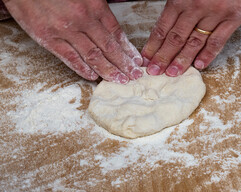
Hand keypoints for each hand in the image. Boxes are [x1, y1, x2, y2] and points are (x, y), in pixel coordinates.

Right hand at [4, 0, 143, 83]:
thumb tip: (111, 27)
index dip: (128, 49)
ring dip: (109, 70)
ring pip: (93, 55)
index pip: (116, 33)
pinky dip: (82, 68)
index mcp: (94, 5)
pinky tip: (94, 76)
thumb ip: (98, 8)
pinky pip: (69, 57)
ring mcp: (65, 30)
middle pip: (109, 47)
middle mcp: (83, 19)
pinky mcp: (48, 38)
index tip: (137, 61)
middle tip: (135, 76)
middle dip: (124, 64)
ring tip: (121, 80)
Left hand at [141, 0, 240, 76]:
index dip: (153, 45)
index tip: (146, 59)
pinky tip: (199, 65)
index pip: (162, 27)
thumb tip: (164, 26)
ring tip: (172, 73)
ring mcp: (215, 13)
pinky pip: (218, 40)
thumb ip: (176, 3)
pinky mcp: (233, 17)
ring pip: (194, 42)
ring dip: (182, 60)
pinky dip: (208, 55)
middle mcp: (195, 7)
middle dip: (163, 57)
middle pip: (175, 38)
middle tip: (154, 71)